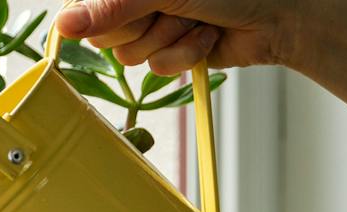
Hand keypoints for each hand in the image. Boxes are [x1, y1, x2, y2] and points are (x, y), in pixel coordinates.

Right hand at [55, 0, 305, 75]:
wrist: (283, 13)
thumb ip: (112, 5)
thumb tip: (63, 24)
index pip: (85, 4)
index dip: (102, 14)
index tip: (132, 9)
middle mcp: (138, 0)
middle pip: (104, 34)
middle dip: (144, 26)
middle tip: (175, 9)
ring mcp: (154, 25)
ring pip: (129, 56)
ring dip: (170, 40)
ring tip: (197, 20)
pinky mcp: (171, 51)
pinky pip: (156, 69)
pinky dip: (186, 55)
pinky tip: (206, 36)